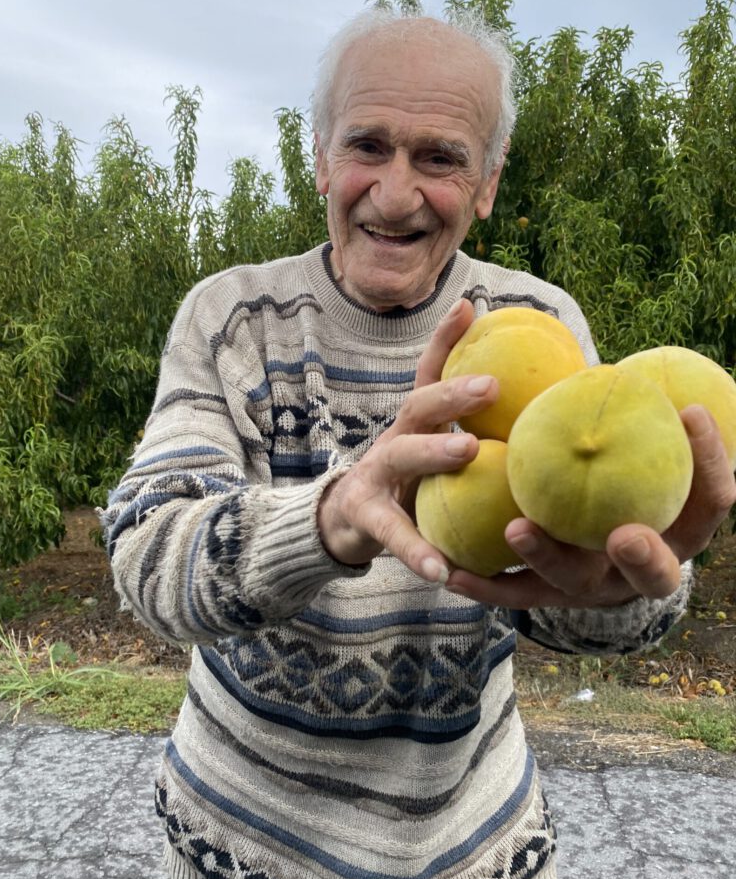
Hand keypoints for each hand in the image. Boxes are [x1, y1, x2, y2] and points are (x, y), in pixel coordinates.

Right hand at [317, 298, 496, 578]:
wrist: (342, 523)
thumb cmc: (406, 484)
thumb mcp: (430, 452)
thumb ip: (469, 434)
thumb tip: (536, 412)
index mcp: (416, 423)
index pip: (431, 374)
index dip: (446, 340)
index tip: (471, 307)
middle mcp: (394, 439)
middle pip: (419, 405)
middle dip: (453, 391)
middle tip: (492, 385)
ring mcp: (375, 475)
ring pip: (402, 456)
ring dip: (433, 450)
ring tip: (467, 449)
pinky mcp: (365, 516)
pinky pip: (393, 533)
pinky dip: (416, 551)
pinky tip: (440, 572)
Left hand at [446, 404, 735, 608]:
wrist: (593, 546)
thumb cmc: (621, 475)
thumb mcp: (641, 450)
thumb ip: (640, 419)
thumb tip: (633, 356)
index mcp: (679, 531)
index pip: (711, 502)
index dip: (712, 462)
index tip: (692, 411)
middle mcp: (641, 570)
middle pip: (655, 574)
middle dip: (643, 558)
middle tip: (624, 534)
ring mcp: (594, 588)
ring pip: (573, 582)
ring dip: (546, 558)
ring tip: (516, 528)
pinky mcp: (546, 596)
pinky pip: (513, 593)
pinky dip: (485, 583)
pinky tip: (453, 571)